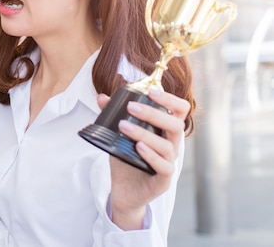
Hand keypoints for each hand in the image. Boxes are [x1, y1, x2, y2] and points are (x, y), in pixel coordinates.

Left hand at [98, 89, 189, 229]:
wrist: (124, 190)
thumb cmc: (126, 159)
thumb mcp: (117, 136)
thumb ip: (112, 116)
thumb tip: (102, 97)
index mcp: (165, 131)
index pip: (180, 111)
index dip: (170, 99)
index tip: (151, 91)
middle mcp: (172, 145)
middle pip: (175, 125)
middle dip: (153, 114)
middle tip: (130, 107)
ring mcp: (170, 163)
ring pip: (167, 146)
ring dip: (144, 133)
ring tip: (123, 126)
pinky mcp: (164, 180)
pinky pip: (164, 167)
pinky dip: (151, 155)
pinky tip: (138, 147)